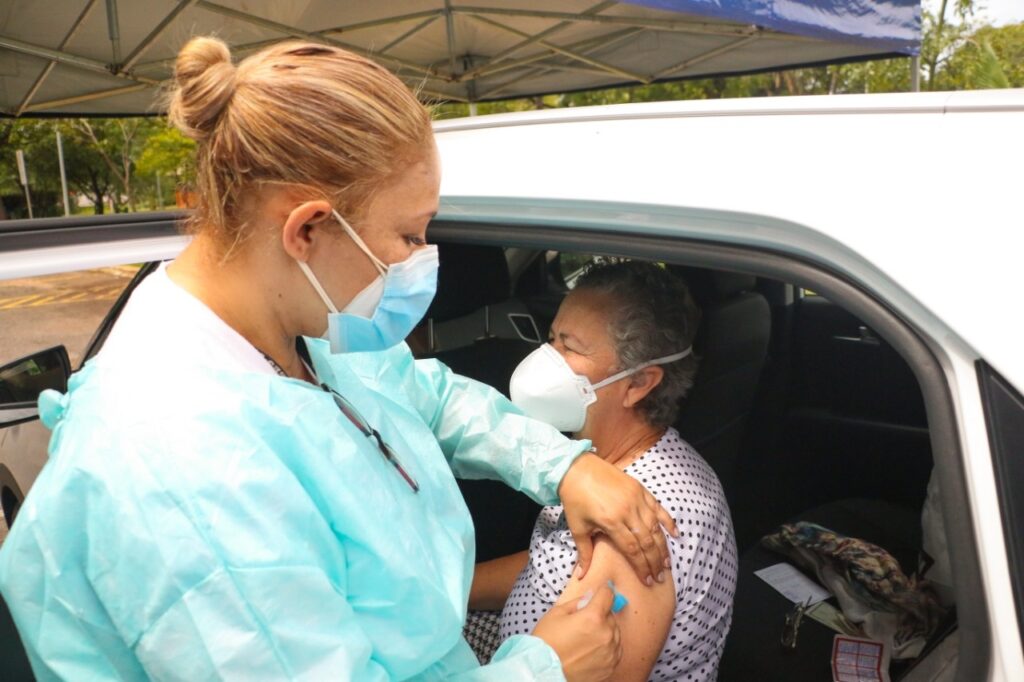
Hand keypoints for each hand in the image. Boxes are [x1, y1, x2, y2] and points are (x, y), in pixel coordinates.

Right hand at [532, 584, 621, 681]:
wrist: (543, 671)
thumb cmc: (546, 642)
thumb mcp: (557, 613)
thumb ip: (577, 602)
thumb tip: (590, 597)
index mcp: (593, 617)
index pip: (608, 595)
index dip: (602, 591)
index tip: (600, 593)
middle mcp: (606, 634)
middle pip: (611, 615)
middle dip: (600, 614)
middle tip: (584, 621)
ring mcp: (610, 652)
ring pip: (615, 633)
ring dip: (605, 631)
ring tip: (586, 637)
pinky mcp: (610, 666)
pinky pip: (615, 650)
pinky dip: (607, 646)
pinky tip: (592, 648)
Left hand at [558, 453, 677, 583]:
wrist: (576, 468)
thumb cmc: (574, 498)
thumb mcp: (576, 527)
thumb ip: (584, 553)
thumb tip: (582, 576)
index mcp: (611, 521)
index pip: (632, 549)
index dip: (641, 567)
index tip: (647, 581)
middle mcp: (627, 511)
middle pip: (647, 541)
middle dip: (654, 562)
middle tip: (660, 577)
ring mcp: (636, 498)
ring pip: (655, 527)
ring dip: (662, 546)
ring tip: (667, 563)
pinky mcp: (639, 489)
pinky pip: (658, 507)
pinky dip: (668, 521)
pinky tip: (676, 534)